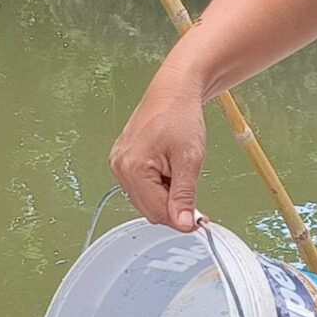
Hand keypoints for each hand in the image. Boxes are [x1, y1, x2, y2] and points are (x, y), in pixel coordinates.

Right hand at [111, 74, 207, 231]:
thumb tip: (183, 223)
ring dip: (165, 196)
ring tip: (177, 172)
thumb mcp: (189, 159)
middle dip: (172, 206)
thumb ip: (184, 195)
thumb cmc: (180, 116)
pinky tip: (168, 170)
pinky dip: (157, 187)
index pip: (157, 212)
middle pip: (149, 210)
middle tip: (191, 190)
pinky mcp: (122, 162)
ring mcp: (118, 164)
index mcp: (132, 167)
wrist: (173, 93)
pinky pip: (140, 188)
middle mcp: (119, 167)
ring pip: (145, 201)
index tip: (198, 219)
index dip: (181, 218)